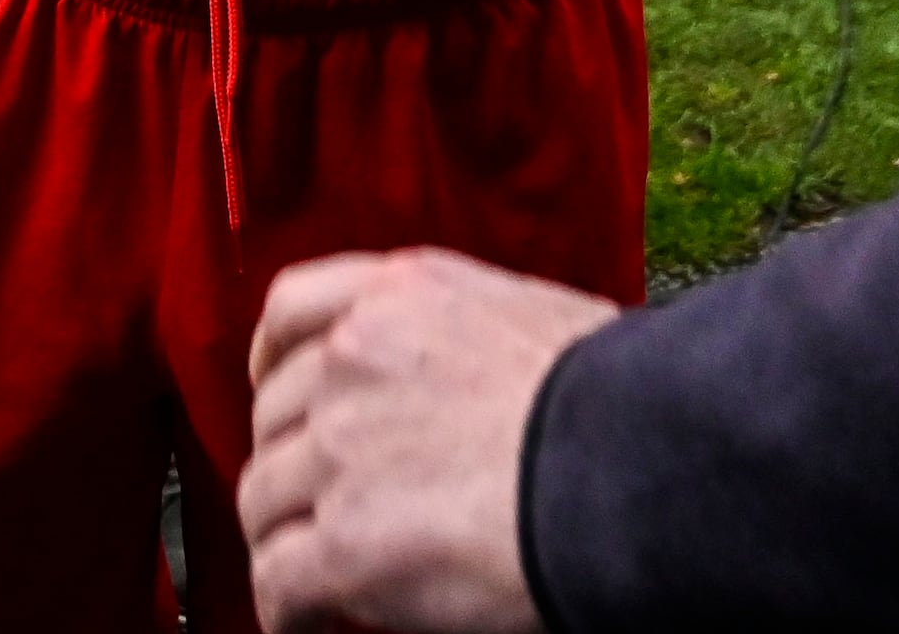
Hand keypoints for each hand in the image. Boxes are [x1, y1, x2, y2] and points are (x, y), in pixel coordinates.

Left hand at [238, 251, 620, 633]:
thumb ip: (465, 335)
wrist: (634, 470)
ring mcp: (340, 451)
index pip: (292, 310)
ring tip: (320, 573)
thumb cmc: (619, 403)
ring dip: (289, 539)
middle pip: (275, 419)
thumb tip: (467, 375)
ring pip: (264, 501)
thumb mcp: (532, 318)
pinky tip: (312, 620)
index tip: (277, 393)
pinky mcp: (344, 543)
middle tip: (325, 505)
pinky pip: (279, 582)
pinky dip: (288, 607)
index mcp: (399, 296)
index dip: (273, 362)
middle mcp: (353, 360)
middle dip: (294, 464)